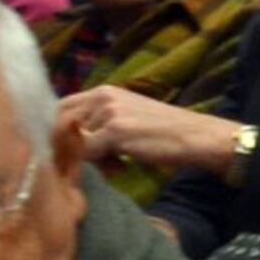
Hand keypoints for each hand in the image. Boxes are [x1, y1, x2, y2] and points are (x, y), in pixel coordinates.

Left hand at [56, 86, 242, 176]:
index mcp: (104, 91)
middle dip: (71, 145)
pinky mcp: (116, 130)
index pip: (62, 108)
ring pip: (75, 140)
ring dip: (89, 158)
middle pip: (61, 123)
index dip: (62, 130)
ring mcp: (108, 112)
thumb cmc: (166, 132)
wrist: (198, 137)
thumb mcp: (128, 117)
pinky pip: (89, 152)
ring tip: (116, 165)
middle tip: (96, 161)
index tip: (76, 149)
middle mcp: (102, 96)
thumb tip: (71, 140)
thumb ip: (100, 121)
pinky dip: (100, 164)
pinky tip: (120, 167)